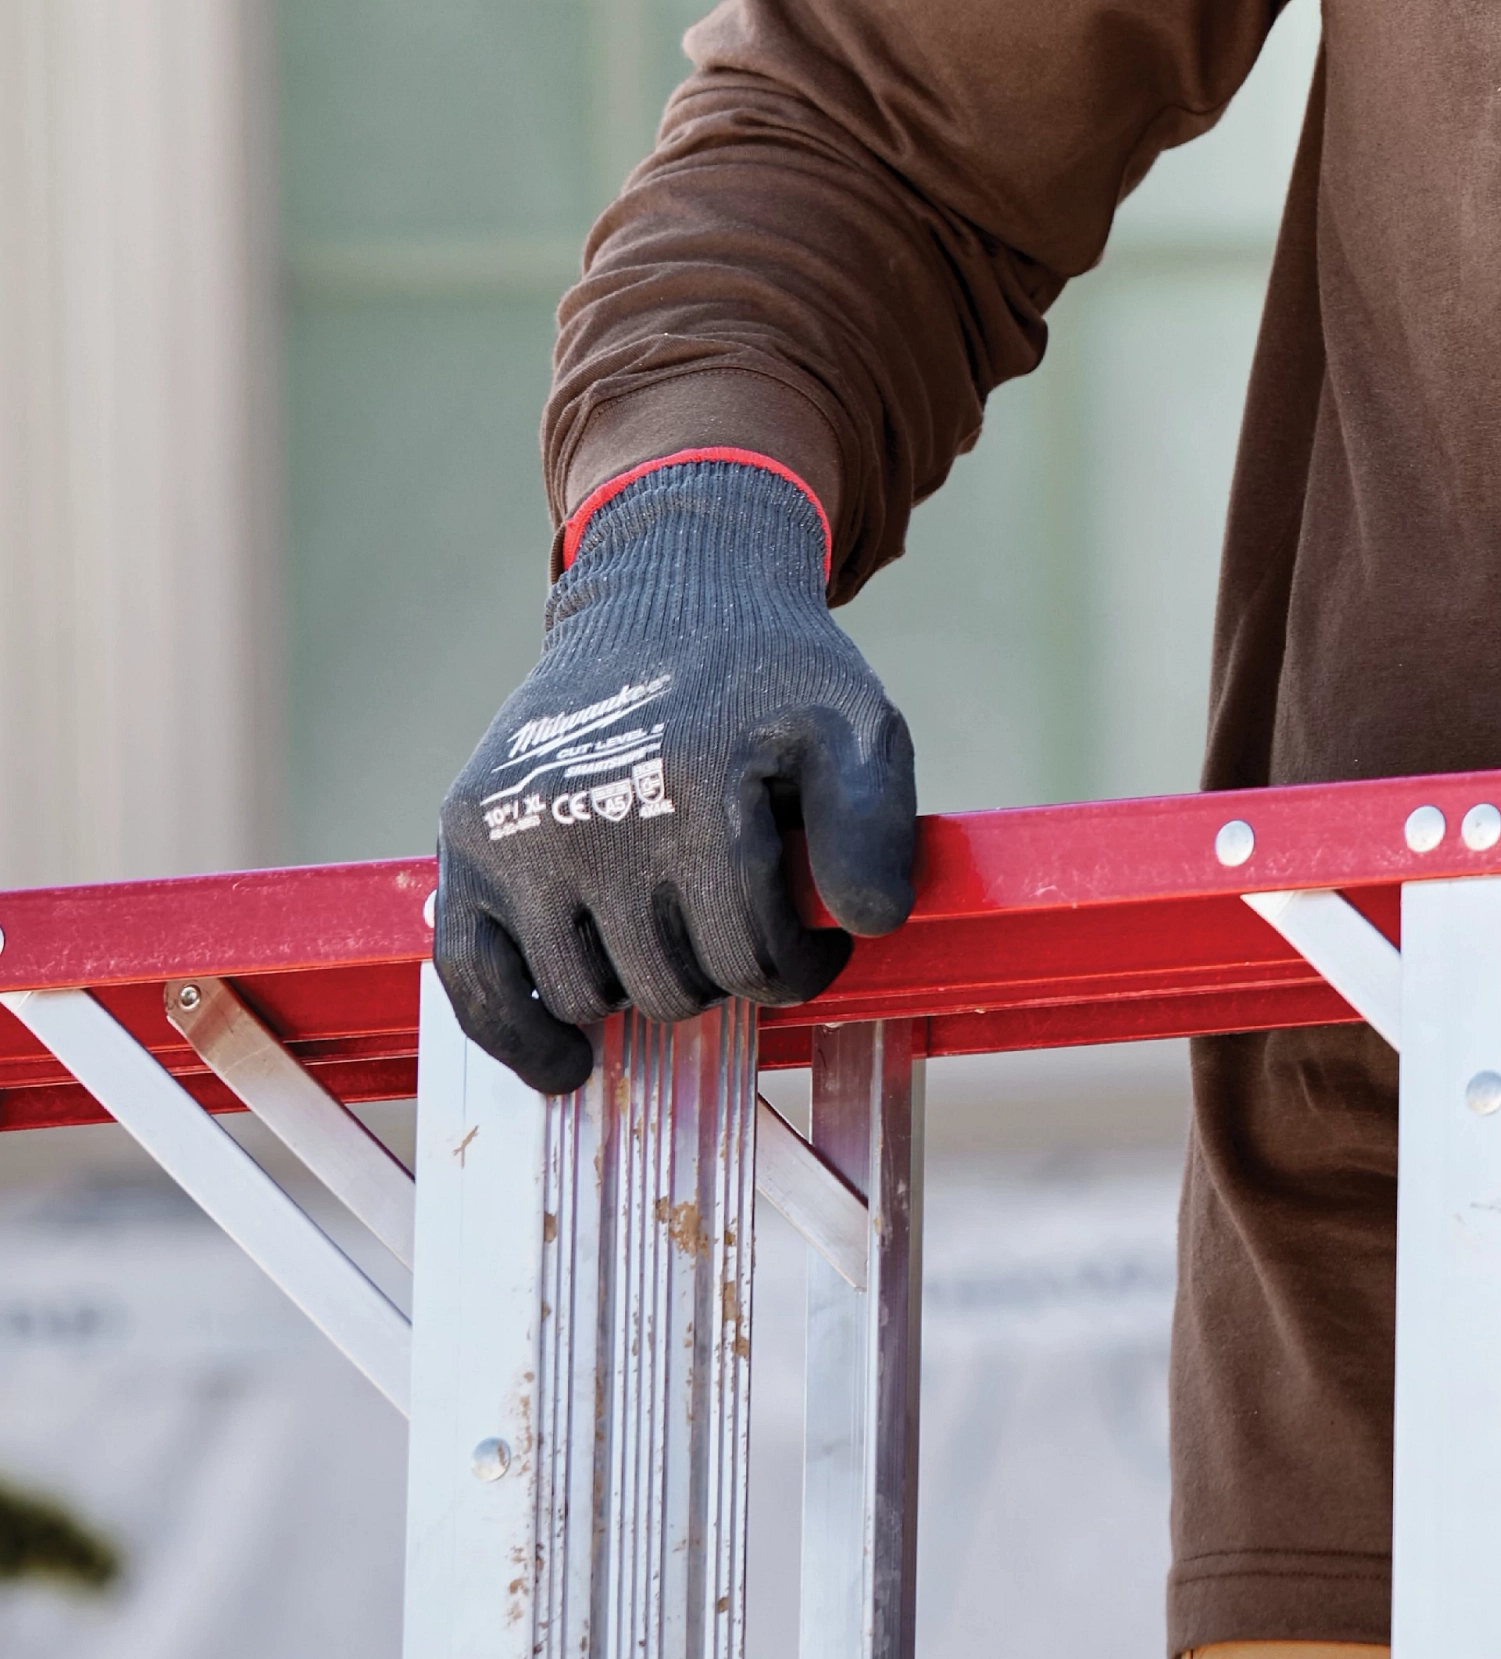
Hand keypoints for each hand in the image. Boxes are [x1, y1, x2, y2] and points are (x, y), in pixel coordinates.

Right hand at [435, 456, 916, 1092]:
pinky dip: (516, 1038)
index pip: (754, 954)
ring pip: (585, 995)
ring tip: (680, 931)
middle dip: (724, 971)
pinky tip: (568, 1065)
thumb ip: (875, 823)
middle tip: (746, 927)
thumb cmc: (771, 675)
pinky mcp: (466, 837)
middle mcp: (593, 811)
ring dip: (640, 987)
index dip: (800, 964)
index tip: (816, 939)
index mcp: (695, 784)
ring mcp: (518, 829)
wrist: (669, 593)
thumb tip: (865, 925)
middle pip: (670, 984)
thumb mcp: (856, 724)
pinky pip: (472, 979)